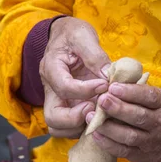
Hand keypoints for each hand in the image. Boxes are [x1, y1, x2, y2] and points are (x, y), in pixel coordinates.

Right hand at [40, 17, 110, 138]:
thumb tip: (109, 76)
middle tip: (97, 107)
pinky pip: (70, 127)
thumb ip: (95, 55)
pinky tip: (102, 115)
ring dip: (80, 126)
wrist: (65, 35)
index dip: (86, 90)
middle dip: (77, 118)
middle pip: (53, 117)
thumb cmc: (73, 33)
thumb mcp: (83, 36)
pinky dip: (84, 126)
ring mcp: (58, 100)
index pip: (64, 87)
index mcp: (51, 68)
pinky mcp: (68, 106)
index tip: (105, 84)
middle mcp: (50, 89)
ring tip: (101, 113)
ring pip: (59, 128)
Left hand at [87, 82, 160, 161]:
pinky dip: (108, 143)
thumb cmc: (158, 113)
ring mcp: (150, 140)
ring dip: (109, 127)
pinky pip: (123, 150)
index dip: (131, 92)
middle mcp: (159, 122)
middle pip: (138, 116)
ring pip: (129, 135)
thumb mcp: (156, 99)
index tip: (113, 86)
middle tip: (101, 99)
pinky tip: (95, 134)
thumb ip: (138, 89)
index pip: (149, 96)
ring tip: (92, 117)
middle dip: (118, 108)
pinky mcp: (140, 155)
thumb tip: (111, 76)